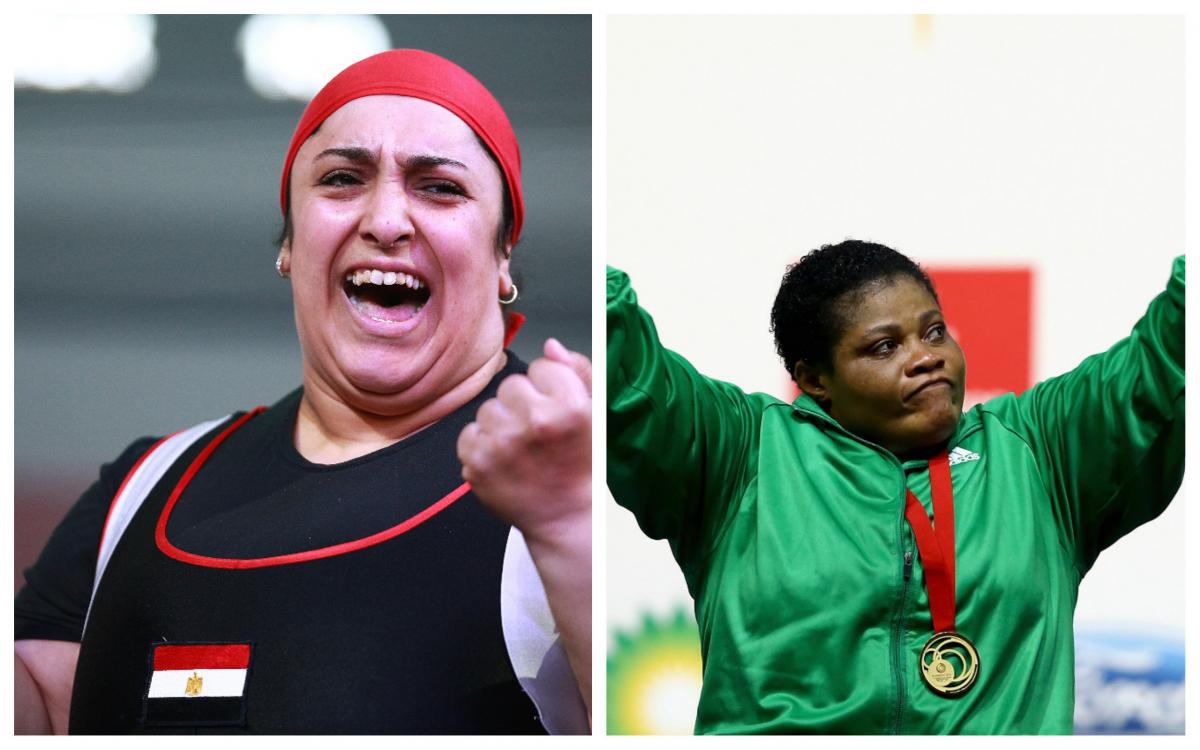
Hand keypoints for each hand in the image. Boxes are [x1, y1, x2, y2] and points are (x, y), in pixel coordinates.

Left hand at [457, 338, 590, 539]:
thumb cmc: (584, 464)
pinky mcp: (477, 463)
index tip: (558, 412)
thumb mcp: (597, 414)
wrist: (567, 518)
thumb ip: (579, 372)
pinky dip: (482, 445)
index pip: (542, 367)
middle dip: (523, 404)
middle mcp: (535, 421)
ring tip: (522, 449)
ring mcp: (502, 444)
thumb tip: (551, 345)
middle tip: (539, 433)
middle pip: (511, 384)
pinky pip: (469, 433)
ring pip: (488, 408)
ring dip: (501, 424)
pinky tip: (504, 460)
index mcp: (570, 405)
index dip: (550, 388)